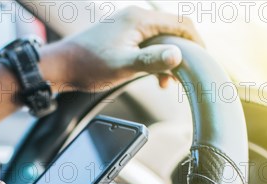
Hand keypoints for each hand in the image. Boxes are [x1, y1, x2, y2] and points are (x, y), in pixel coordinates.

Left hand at [41, 6, 202, 90]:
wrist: (61, 67)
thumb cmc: (88, 65)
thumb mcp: (122, 66)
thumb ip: (151, 61)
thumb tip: (178, 56)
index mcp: (139, 19)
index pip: (181, 23)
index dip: (197, 41)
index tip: (204, 61)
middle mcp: (136, 17)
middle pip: (173, 30)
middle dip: (183, 53)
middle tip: (185, 77)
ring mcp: (129, 26)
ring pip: (161, 39)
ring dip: (169, 60)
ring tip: (166, 83)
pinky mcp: (123, 37)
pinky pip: (149, 44)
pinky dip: (156, 60)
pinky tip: (154, 78)